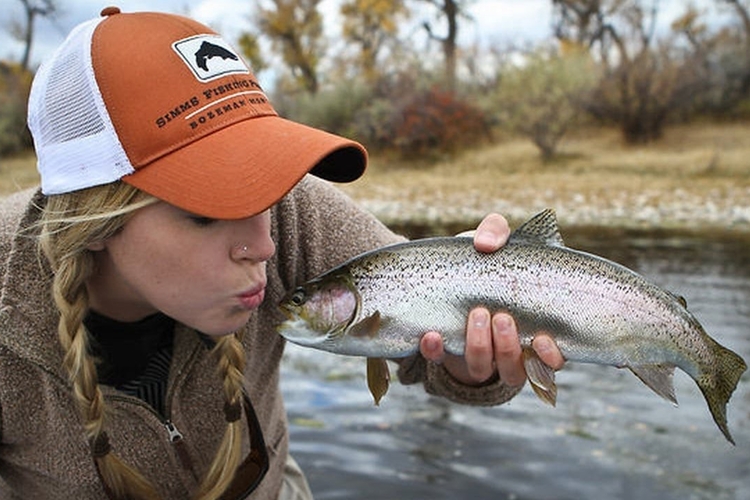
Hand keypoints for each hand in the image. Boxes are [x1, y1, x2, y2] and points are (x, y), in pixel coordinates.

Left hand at [419, 213, 564, 385]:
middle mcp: (507, 351)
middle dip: (508, 347)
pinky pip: (439, 361)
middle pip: (514, 370)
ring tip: (476, 315)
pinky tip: (431, 335)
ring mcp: (476, 355)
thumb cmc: (483, 261)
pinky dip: (435, 350)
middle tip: (500, 317)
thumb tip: (486, 245)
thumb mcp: (494, 243)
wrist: (445, 274)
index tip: (542, 339)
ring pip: (482, 369)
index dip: (550, 357)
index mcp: (532, 330)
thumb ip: (496, 232)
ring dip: (480, 348)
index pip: (552, 360)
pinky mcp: (444, 352)